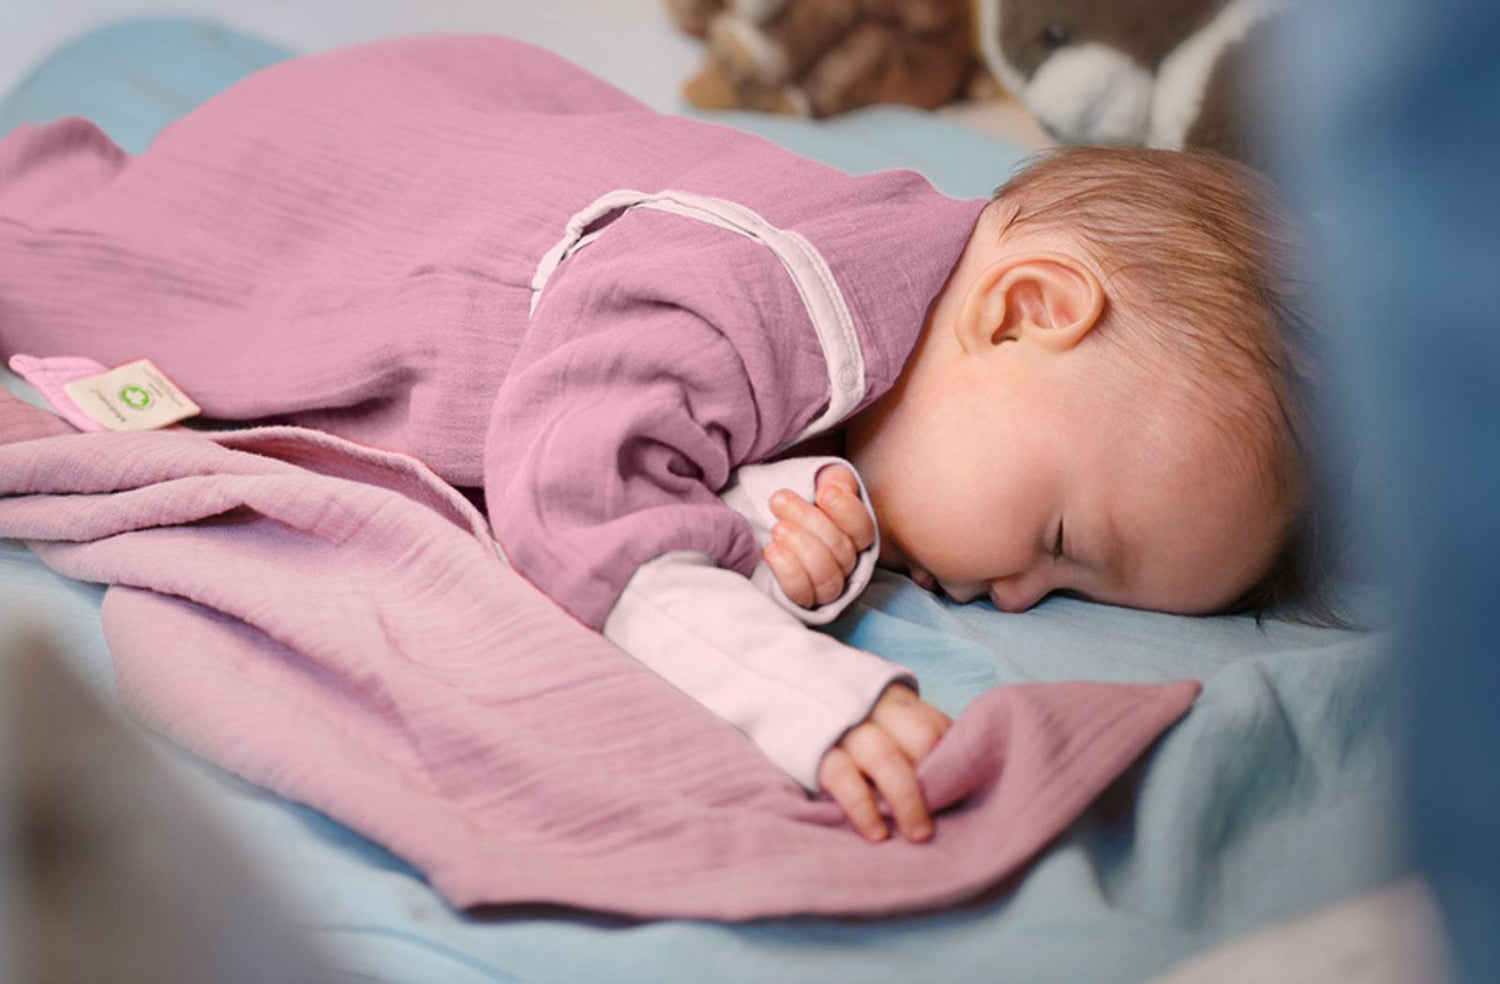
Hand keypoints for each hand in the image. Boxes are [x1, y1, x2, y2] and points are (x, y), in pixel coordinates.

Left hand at [762, 464, 875, 607]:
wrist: (764, 527)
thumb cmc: (795, 505)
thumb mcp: (819, 484)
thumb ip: (835, 481)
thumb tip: (833, 486)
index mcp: (854, 536)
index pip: (863, 529)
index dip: (846, 510)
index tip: (823, 491)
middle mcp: (847, 565)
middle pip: (841, 550)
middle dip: (808, 521)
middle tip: (779, 500)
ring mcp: (827, 586)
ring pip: (827, 577)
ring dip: (801, 548)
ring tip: (777, 528)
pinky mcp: (803, 600)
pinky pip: (802, 594)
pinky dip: (789, 572)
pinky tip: (772, 550)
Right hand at [819, 683, 951, 842]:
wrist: (784, 689)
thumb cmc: (848, 720)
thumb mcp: (883, 714)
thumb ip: (914, 734)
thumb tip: (956, 776)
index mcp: (898, 699)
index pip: (939, 727)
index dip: (954, 762)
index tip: (960, 793)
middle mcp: (875, 708)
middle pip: (920, 738)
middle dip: (937, 780)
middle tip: (949, 817)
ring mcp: (844, 728)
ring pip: (885, 759)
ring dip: (907, 800)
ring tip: (918, 835)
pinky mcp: (815, 750)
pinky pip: (844, 779)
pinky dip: (863, 808)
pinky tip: (876, 833)